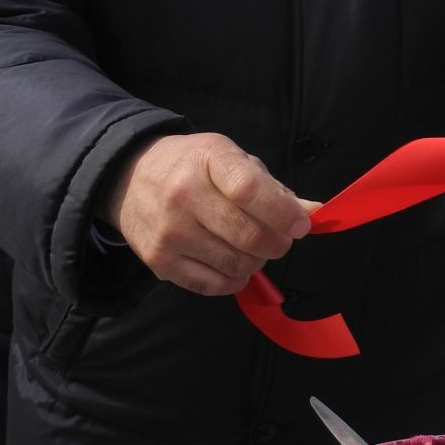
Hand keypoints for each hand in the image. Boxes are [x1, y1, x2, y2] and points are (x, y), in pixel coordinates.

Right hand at [101, 133, 310, 295]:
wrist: (130, 177)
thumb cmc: (194, 166)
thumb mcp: (233, 160)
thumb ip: (274, 188)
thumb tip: (314, 213)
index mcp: (209, 158)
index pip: (249, 189)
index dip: (283, 213)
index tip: (301, 225)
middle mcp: (184, 194)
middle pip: (247, 234)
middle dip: (278, 243)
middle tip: (281, 240)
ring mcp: (169, 230)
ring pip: (234, 263)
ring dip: (257, 262)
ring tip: (254, 249)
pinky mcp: (158, 261)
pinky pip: (212, 285)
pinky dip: (234, 280)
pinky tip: (235, 265)